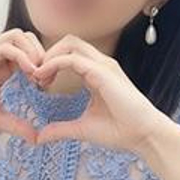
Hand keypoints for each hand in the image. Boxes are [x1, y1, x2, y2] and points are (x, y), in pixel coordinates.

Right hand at [0, 29, 45, 142]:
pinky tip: (28, 74)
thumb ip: (16, 126)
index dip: (44, 65)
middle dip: (42, 55)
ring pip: (18, 36)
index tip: (48, 85)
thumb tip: (37, 139)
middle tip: (46, 78)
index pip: (30, 52)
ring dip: (33, 52)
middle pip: (28, 38)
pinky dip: (21, 57)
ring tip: (37, 75)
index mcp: (1, 67)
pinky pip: (5, 47)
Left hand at [32, 34, 173, 154]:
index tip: (38, 83)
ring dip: (49, 56)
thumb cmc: (120, 132)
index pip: (69, 54)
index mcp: (97, 73)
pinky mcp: (103, 73)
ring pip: (70, 43)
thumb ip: (60, 129)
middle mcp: (101, 65)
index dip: (50, 64)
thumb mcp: (82, 129)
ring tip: (38, 76)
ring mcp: (103, 66)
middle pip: (68, 42)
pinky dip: (54, 63)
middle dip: (47, 54)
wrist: (144, 136)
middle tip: (35, 77)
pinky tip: (43, 77)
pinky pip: (73, 58)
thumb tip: (39, 137)